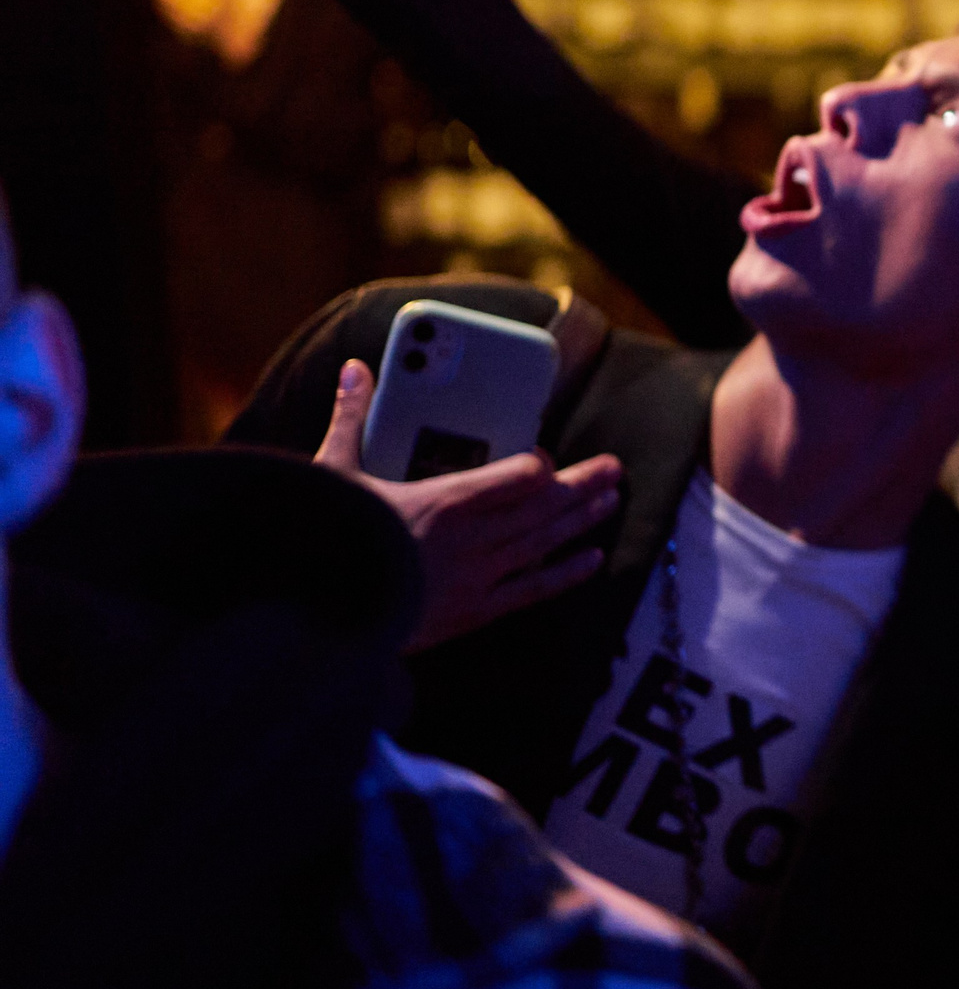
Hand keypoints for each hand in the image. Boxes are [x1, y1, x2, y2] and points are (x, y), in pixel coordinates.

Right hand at [316, 359, 618, 649]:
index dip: (536, 464)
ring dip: (580, 520)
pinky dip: (564, 573)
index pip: (519, 476)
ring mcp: (477, 578)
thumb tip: (356, 370)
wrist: (314, 618)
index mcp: (444, 502)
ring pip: (544, 543)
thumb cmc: (325, 539)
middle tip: (613, 468)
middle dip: (582, 485)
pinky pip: (532, 590)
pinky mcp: (472, 612)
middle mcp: (473, 540)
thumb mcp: (336, 475)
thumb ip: (353, 419)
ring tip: (610, 500)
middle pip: (543, 507)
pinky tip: (591, 559)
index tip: (541, 456)